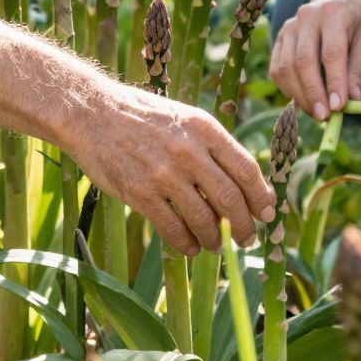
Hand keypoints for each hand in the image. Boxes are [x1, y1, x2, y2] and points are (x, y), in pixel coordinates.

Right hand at [73, 90, 274, 255]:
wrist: (93, 113)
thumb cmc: (145, 117)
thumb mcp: (186, 118)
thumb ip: (214, 147)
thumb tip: (245, 183)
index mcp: (205, 128)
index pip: (246, 169)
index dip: (261, 196)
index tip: (268, 213)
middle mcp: (189, 151)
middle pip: (230, 199)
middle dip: (244, 225)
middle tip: (248, 239)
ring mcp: (163, 174)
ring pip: (203, 219)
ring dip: (216, 239)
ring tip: (217, 246)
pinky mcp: (140, 194)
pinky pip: (173, 229)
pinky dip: (187, 244)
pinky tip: (191, 247)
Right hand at [271, 0, 360, 119]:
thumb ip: (360, 66)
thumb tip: (352, 100)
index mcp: (334, 12)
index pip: (331, 53)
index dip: (334, 82)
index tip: (339, 108)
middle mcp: (307, 16)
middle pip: (304, 62)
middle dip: (313, 94)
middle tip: (326, 118)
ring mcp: (290, 25)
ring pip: (286, 67)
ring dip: (300, 95)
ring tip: (318, 114)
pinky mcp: (281, 36)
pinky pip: (277, 67)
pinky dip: (288, 88)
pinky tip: (304, 101)